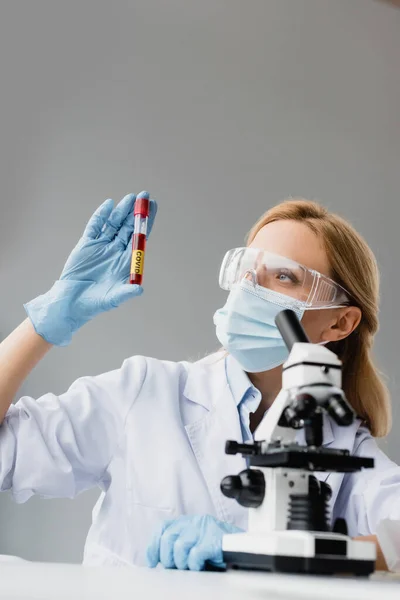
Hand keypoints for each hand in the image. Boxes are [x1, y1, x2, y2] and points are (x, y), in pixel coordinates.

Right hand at [24, 191, 156, 345]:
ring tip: (131, 197)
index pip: (140, 238)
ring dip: (122, 211)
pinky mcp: (87, 243)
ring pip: (114, 223)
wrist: (72, 302)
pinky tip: (109, 204)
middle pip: (129, 227)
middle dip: (137, 212)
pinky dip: (102, 215)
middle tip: (145, 195)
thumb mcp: (113, 298)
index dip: (147, 222)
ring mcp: (102, 246)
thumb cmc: (96, 303)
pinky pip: (96, 226)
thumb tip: (139, 290)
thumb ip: (126, 292)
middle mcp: (116, 250)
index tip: (154, 207)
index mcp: (126, 261)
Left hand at [146, 515, 241, 570]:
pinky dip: (195, 564)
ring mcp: (204, 528)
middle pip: (168, 537)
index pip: (163, 527)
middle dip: (168, 558)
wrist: (245, 549)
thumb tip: (159, 561)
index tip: (152, 561)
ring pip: (179, 546)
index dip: (154, 545)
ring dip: (182, 562)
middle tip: (176, 568)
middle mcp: (195, 521)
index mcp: (188, 522)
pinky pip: (195, 553)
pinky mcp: (214, 538)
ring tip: (191, 567)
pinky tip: (200, 566)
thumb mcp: (195, 544)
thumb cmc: (218, 551)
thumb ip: (179, 546)